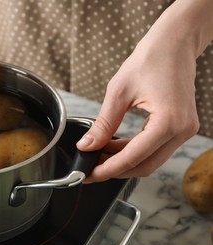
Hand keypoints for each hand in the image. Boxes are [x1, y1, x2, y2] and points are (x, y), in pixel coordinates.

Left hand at [76, 16, 200, 182]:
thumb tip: (86, 146)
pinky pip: (155, 148)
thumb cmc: (150, 59)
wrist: (174, 43)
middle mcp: (181, 130)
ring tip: (99, 156)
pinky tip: (115, 147)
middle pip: (144, 166)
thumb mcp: (118, 93)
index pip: (133, 157)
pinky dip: (134, 151)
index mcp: (168, 122)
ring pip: (150, 160)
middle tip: (91, 169)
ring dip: (124, 161)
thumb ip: (103, 124)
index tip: (89, 176)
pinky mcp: (180, 126)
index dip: (108, 170)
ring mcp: (184, 130)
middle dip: (115, 170)